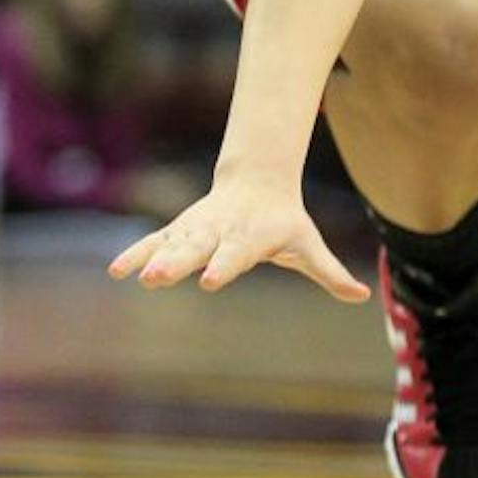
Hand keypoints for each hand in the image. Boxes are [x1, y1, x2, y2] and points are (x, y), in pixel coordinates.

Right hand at [108, 168, 369, 301]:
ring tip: (134, 277)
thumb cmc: (284, 221)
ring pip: (172, 245)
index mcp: (251, 237)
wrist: (258, 182)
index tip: (208, 282)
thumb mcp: (308, 243)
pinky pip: (154, 243)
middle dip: (179, 263)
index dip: (223, 267)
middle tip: (159, 279)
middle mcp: (220, 232)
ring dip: (152, 260)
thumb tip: (361, 295)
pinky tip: (115, 271)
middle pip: (198, 249)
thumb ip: (329, 272)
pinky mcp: (179, 232)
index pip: (236, 255)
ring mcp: (196, 230)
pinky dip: (136, 254)